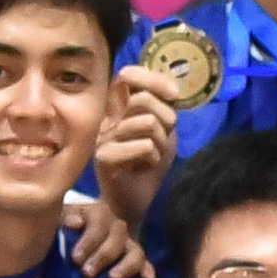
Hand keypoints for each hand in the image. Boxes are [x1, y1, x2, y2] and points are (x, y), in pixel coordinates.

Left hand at [61, 191, 154, 277]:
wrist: (64, 243)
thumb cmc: (58, 232)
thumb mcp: (55, 221)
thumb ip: (63, 218)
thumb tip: (75, 223)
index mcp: (96, 213)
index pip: (98, 222)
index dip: (89, 241)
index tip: (75, 259)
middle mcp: (115, 226)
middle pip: (117, 238)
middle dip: (102, 256)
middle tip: (86, 274)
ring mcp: (126, 244)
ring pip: (135, 251)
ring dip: (125, 266)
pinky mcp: (132, 260)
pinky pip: (144, 264)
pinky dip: (146, 271)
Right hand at [93, 69, 178, 217]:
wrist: (135, 201)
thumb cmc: (148, 164)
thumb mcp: (162, 131)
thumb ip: (163, 108)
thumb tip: (171, 89)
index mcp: (119, 107)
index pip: (127, 76)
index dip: (152, 79)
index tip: (173, 95)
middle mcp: (107, 118)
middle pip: (143, 99)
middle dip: (166, 119)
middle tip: (165, 138)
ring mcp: (102, 136)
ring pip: (147, 122)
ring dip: (161, 142)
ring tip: (152, 156)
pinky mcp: (103, 157)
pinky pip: (144, 146)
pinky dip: (154, 158)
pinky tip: (144, 167)